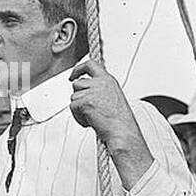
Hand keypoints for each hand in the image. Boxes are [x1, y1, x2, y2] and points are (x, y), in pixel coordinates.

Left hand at [69, 58, 152, 184]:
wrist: (122, 131)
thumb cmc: (119, 120)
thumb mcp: (113, 97)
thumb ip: (99, 90)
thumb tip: (84, 91)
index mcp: (108, 80)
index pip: (91, 65)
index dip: (79, 68)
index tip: (73, 74)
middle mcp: (100, 83)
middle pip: (77, 83)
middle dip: (78, 97)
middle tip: (87, 109)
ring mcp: (92, 91)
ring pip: (74, 97)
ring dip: (79, 109)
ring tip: (92, 117)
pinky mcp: (85, 101)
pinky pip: (73, 107)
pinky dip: (78, 117)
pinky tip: (90, 121)